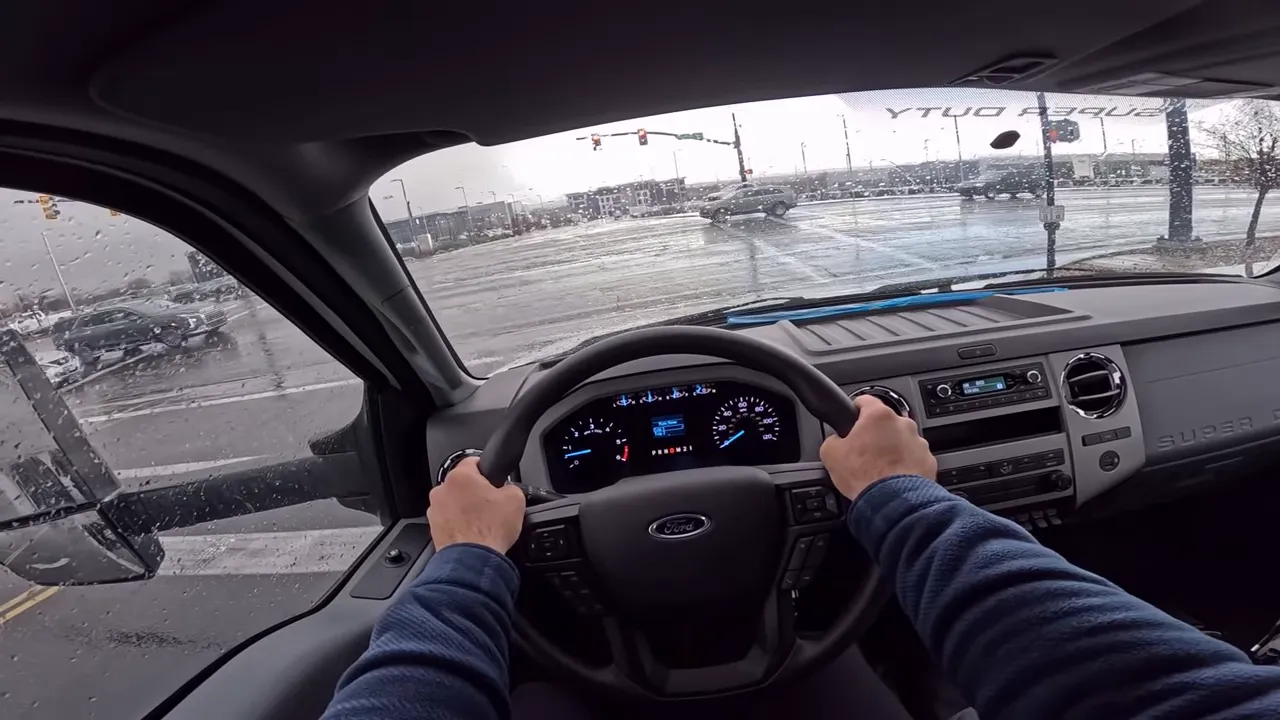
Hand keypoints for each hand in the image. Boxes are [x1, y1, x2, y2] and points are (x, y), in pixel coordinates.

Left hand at [428, 456, 525, 552]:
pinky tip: (472, 532)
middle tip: (491, 504)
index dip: (486, 468)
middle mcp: (442, 490)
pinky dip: (458, 523)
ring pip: (453, 502)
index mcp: (460, 477)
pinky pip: (448, 519)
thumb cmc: (489, 531)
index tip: (491, 476)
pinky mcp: (434, 528)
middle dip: (475, 491)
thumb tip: (507, 490)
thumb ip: (511, 487)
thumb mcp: (516, 499)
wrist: (473, 560)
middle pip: (462, 484)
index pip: (473, 460)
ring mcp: (435, 510)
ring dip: (465, 508)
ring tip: (482, 521)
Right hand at [820, 395, 936, 501]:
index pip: (865, 400)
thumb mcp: (830, 454)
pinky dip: (905, 465)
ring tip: (879, 468)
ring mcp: (918, 442)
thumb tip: (835, 441)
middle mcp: (902, 424)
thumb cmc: (865, 476)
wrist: (892, 501)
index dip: (855, 408)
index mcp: (878, 416)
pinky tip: (893, 478)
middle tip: (863, 451)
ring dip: (891, 449)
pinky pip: (913, 458)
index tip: (853, 415)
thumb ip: (832, 440)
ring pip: (901, 440)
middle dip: (874, 434)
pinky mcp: (928, 460)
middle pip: (885, 423)